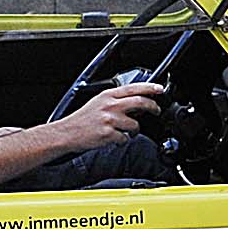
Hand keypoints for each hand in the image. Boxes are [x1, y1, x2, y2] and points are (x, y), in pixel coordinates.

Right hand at [50, 81, 165, 153]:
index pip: (133, 88)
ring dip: (134, 130)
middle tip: (156, 110)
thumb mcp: (98, 102)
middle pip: (140, 102)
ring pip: (135, 125)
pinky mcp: (108, 134)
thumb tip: (135, 102)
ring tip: (126, 131)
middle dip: (152, 106)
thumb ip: (115, 100)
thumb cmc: (83, 119)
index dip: (149, 88)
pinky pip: (125, 138)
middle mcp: (110, 105)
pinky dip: (122, 140)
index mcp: (108, 95)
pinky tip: (114, 138)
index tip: (160, 89)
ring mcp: (109, 120)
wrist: (67, 132)